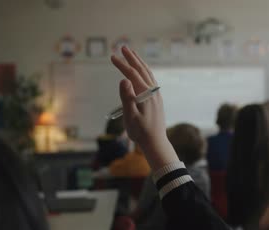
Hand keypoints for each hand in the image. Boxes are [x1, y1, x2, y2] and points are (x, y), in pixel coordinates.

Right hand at [111, 46, 178, 169]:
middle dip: (132, 58)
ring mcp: (156, 95)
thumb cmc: (141, 132)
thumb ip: (127, 97)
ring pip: (148, 74)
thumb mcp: (130, 116)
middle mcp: (153, 92)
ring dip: (139, 63)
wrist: (155, 142)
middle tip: (123, 47)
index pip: (132, 75)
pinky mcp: (157, 100)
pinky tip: (142, 72)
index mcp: (146, 94)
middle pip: (142, 70)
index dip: (122, 65)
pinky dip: (145, 72)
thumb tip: (124, 79)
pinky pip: (151, 80)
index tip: (112, 56)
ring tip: (132, 55)